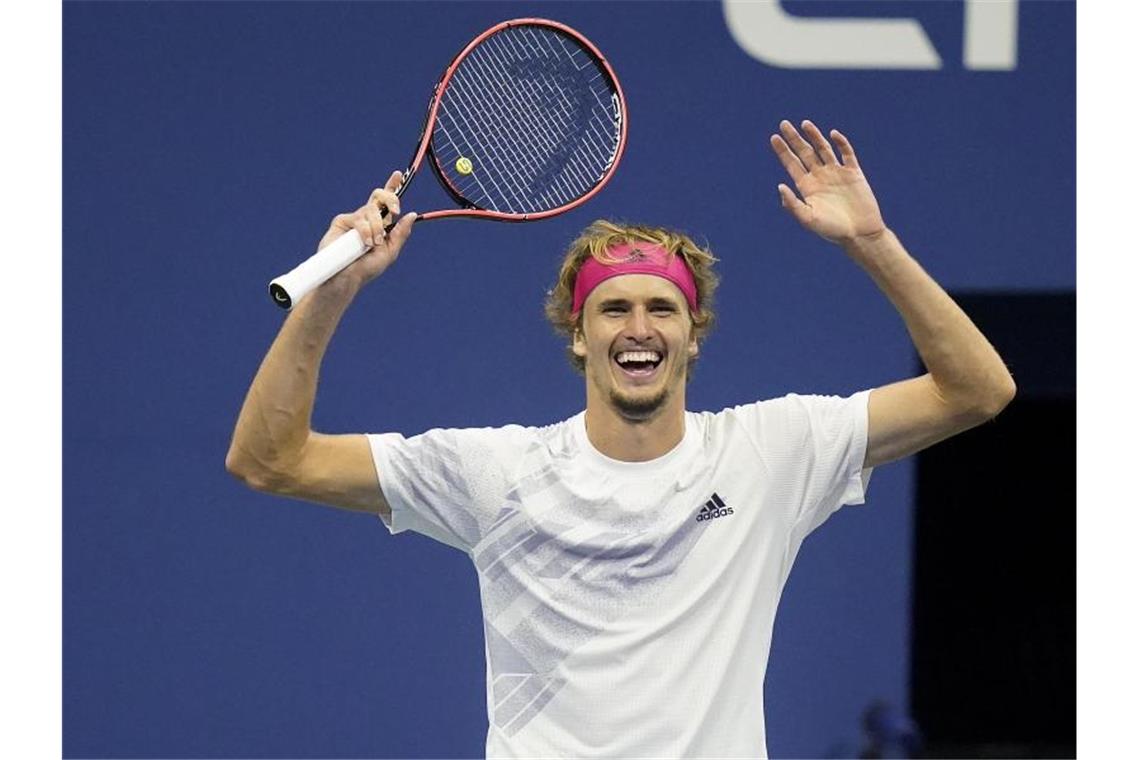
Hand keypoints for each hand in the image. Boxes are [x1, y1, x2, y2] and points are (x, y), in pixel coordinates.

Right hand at [318, 170, 417, 288]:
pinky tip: (364, 243)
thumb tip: (411, 214)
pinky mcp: (342, 221)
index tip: (398, 175)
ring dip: (377, 228)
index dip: (392, 186)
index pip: (386, 202)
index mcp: (380, 224)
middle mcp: (367, 219)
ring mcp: (354, 219)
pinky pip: (360, 219)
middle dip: (390, 199)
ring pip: (372, 210)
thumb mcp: (389, 252)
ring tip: (372, 244)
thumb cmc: (366, 268)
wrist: (347, 277)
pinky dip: (365, 232)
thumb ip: (400, 234)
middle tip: (395, 211)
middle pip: (379, 196)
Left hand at [769, 120, 885, 246]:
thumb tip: (780, 185)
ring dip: (815, 136)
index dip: (783, 151)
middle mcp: (820, 177)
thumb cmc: (832, 230)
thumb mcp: (808, 219)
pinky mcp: (854, 173)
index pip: (792, 164)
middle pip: (804, 153)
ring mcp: (837, 173)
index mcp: (807, 187)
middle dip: (794, 139)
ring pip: (823, 149)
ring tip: (805, 123)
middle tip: (783, 123)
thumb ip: (793, 204)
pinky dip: (841, 143)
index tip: (774, 137)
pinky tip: (832, 134)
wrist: (860, 234)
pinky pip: (847, 154)